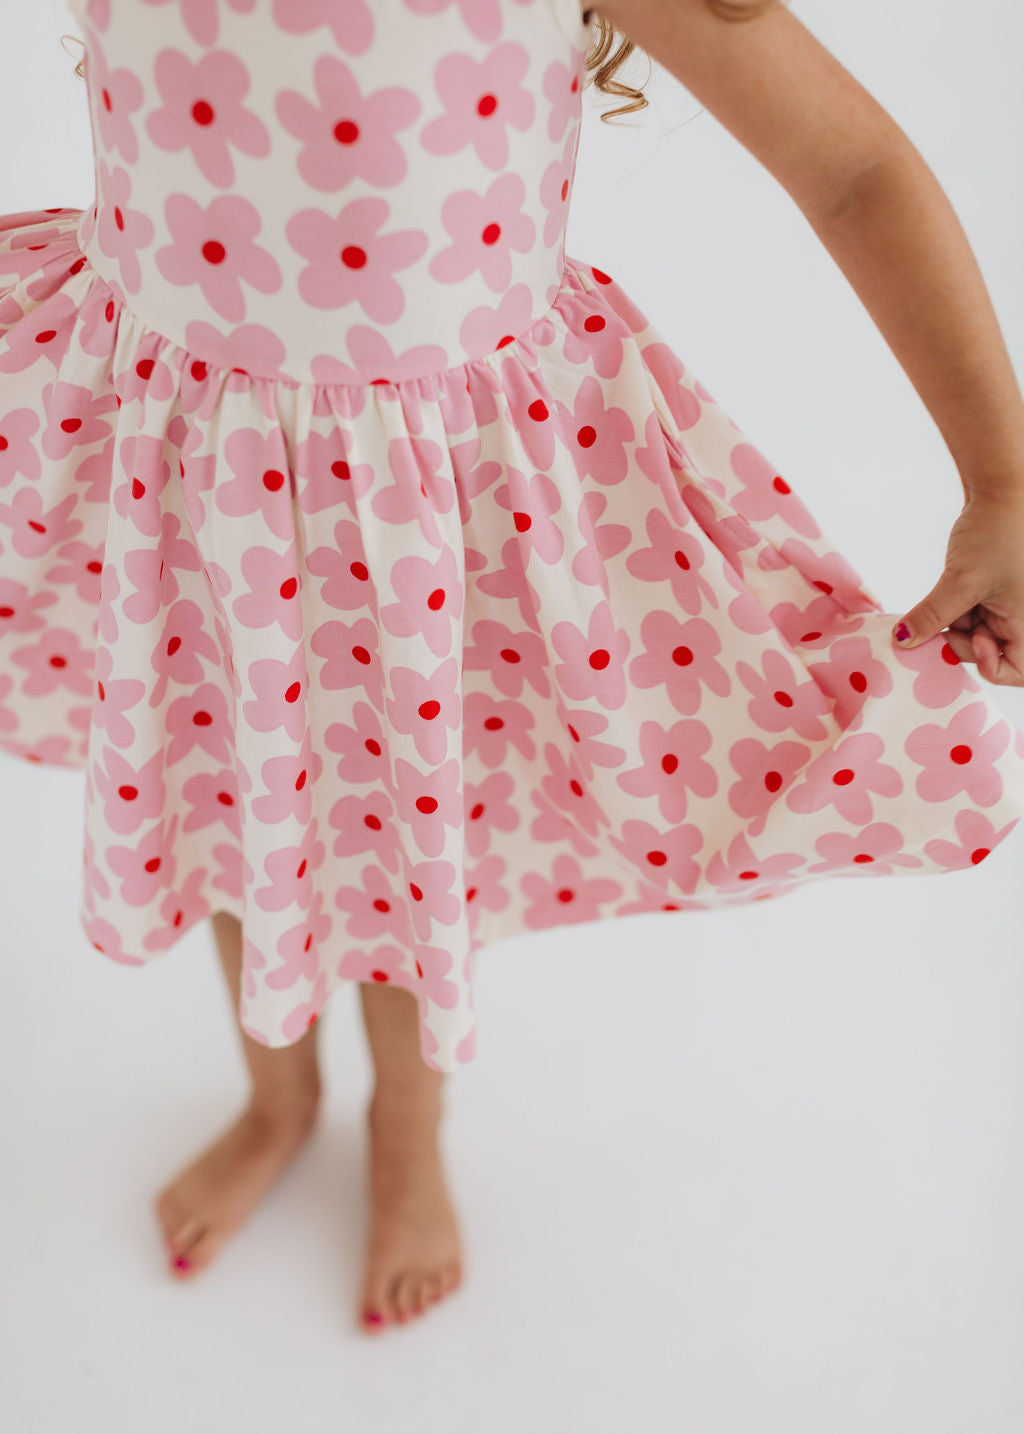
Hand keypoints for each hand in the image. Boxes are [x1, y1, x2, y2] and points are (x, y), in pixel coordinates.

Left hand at [891, 491, 1023, 686]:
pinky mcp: (993, 594)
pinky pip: (971, 615)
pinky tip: (943, 595)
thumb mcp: (960, 580)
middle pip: (991, 653)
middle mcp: (1023, 617)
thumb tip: (902, 642)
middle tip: (942, 621)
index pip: (1018, 671)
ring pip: (976, 634)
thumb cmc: (996, 533)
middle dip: (963, 640)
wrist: (1001, 490)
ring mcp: (1009, 606)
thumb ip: (932, 617)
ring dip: (954, 624)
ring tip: (943, 599)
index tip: (970, 638)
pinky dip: (954, 611)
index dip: (991, 666)